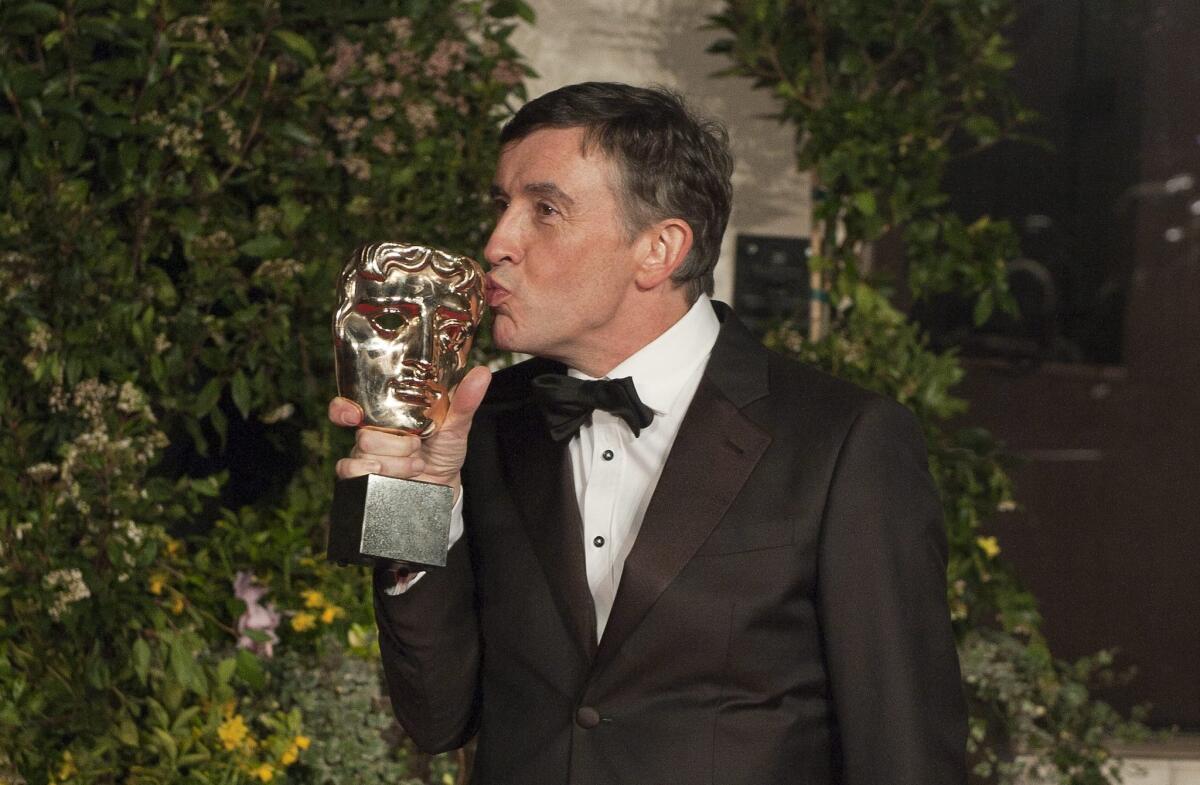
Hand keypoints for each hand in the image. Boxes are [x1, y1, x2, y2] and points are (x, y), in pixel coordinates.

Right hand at [329, 365, 491, 499]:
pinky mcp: (363, 481)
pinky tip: (402, 477)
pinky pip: (355, 474)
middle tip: (418, 444)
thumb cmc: (444, 451)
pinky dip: (383, 475)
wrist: (443, 488)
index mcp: (385, 415)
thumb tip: (481, 373)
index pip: (349, 406)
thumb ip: (464, 401)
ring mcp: (365, 458)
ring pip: (363, 453)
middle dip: (396, 442)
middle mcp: (370, 434)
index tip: (353, 414)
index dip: (343, 408)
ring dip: (396, 461)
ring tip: (417, 463)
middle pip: (363, 432)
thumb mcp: (456, 425)